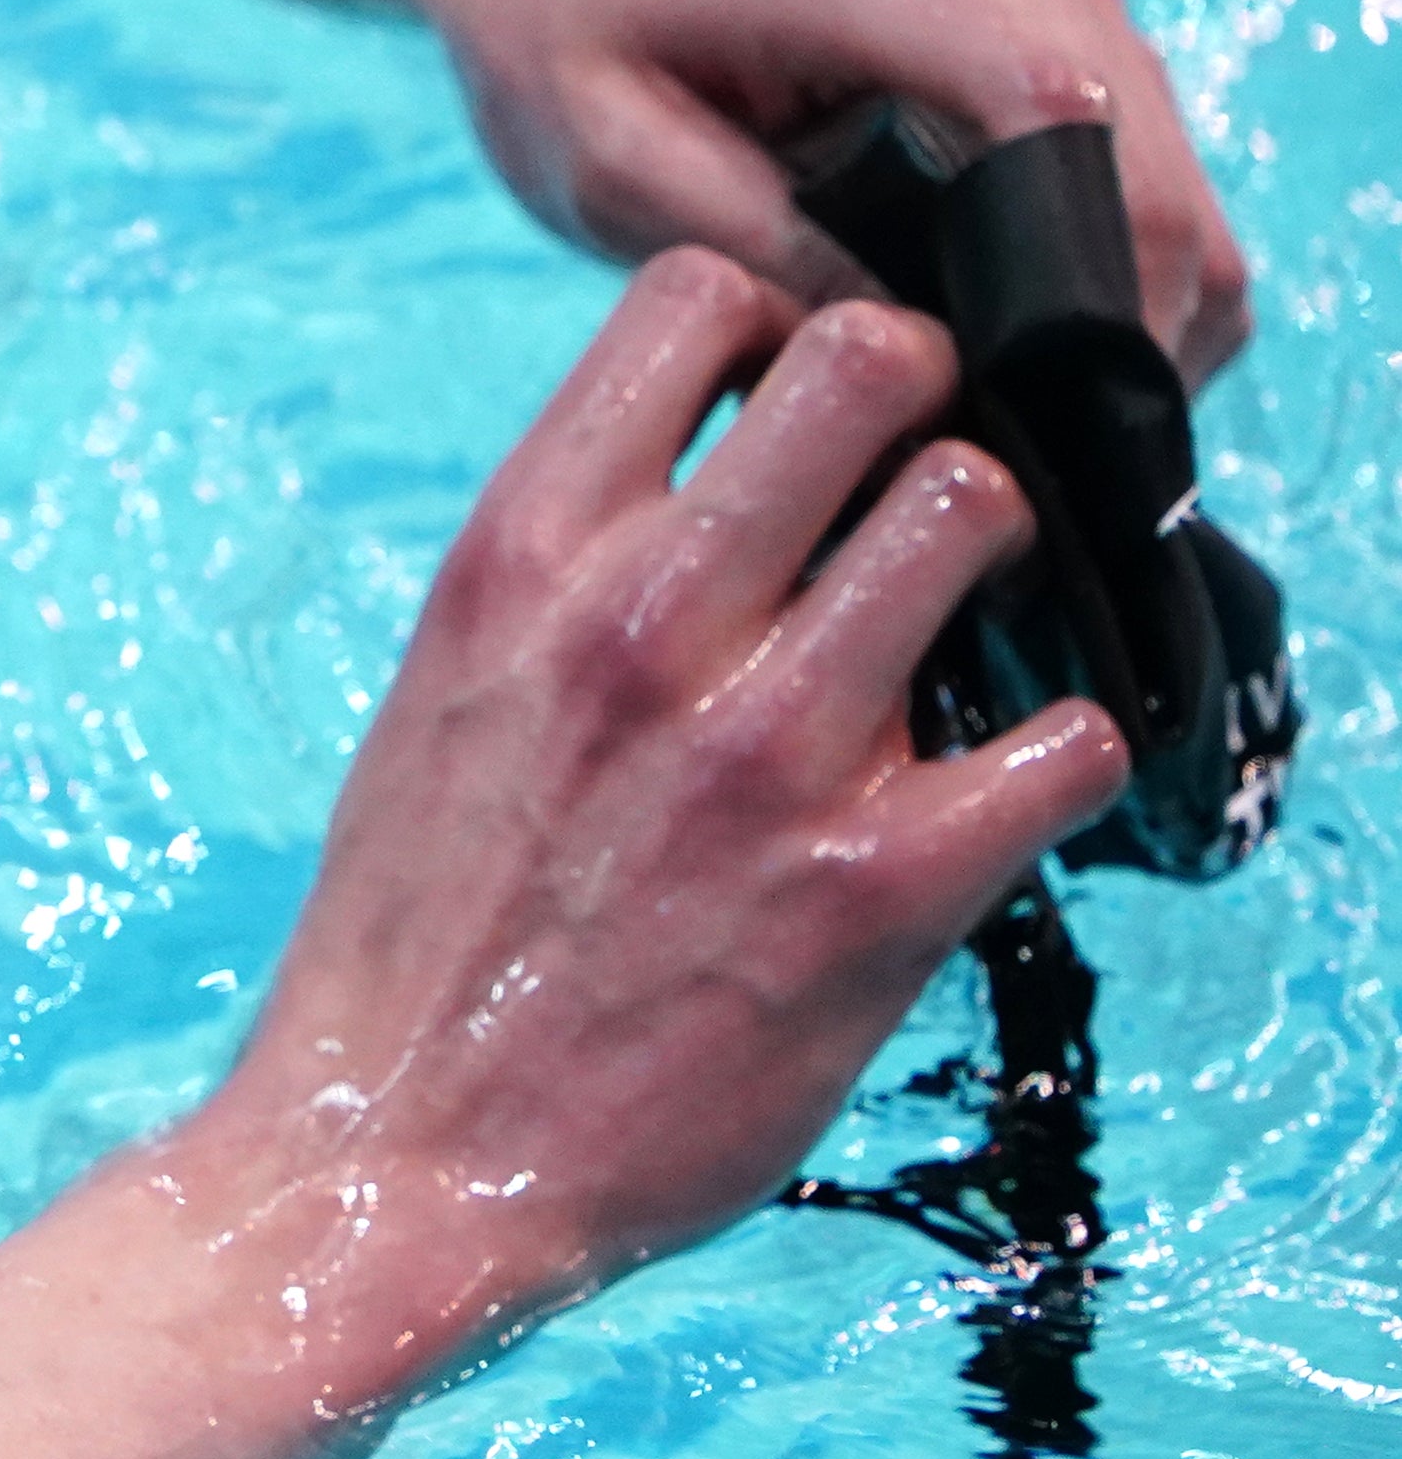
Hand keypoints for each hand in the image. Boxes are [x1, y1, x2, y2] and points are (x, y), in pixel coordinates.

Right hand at [189, 257, 1132, 1349]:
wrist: (388, 1161)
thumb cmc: (416, 932)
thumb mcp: (447, 695)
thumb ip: (567, 578)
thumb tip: (706, 488)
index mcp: (520, 559)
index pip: (696, 297)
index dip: (784, 324)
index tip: (796, 401)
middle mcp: (645, 624)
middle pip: (872, 365)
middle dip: (923, 405)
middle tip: (915, 493)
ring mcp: (768, 751)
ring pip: (975, 514)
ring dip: (999, 557)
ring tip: (966, 631)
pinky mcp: (881, 889)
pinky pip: (1070, 741)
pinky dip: (1066, 753)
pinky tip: (1007, 785)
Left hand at [375, 0, 1248, 383]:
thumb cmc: (560, 22)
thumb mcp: (611, 161)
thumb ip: (764, 252)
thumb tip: (923, 364)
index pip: (1066, 122)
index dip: (1083, 292)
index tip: (1040, 428)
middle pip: (1153, 174)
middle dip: (1124, 339)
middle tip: (1038, 479)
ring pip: (1171, 180)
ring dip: (1132, 315)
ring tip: (1030, 434)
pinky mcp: (1056, 19)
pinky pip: (1139, 164)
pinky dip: (1115, 270)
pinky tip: (1031, 360)